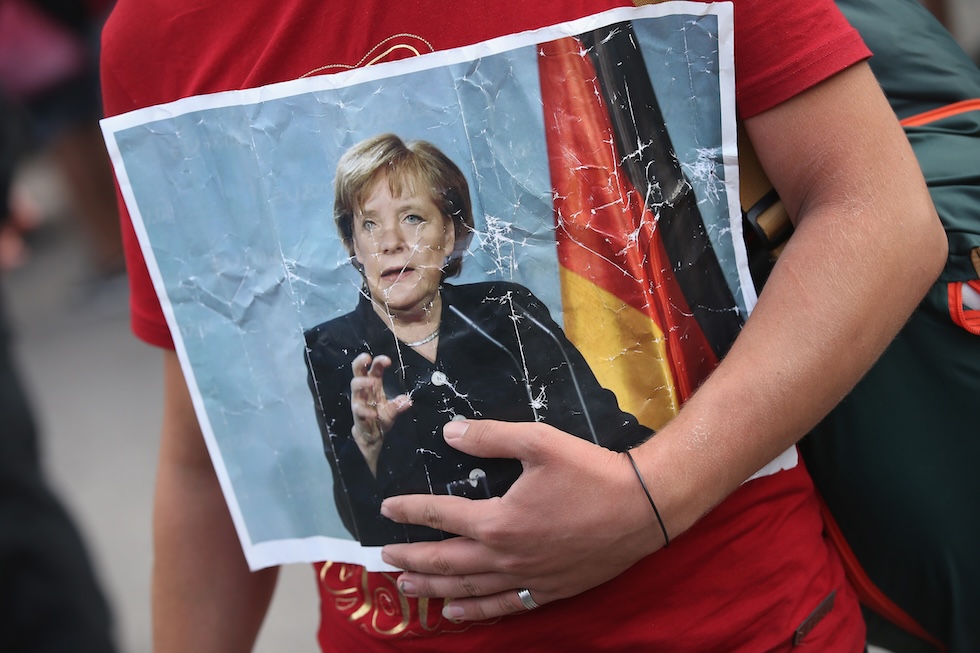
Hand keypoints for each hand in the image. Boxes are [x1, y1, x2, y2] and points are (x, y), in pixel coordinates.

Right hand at [350, 353, 411, 473]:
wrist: (371, 438)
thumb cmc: (380, 418)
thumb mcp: (392, 410)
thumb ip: (398, 404)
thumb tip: (408, 400)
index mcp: (374, 385)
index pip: (374, 369)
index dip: (378, 362)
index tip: (387, 360)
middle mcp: (364, 391)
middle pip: (357, 372)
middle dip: (359, 363)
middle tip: (366, 357)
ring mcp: (359, 402)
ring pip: (354, 387)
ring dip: (362, 382)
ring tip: (372, 381)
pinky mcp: (357, 415)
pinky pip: (359, 410)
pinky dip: (366, 411)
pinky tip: (373, 413)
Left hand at [379, 419, 667, 620]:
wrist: (643, 508)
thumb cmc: (591, 472)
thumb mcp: (539, 441)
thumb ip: (490, 437)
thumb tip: (449, 433)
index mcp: (499, 520)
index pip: (440, 515)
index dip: (410, 511)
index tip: (386, 509)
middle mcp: (506, 556)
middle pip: (446, 561)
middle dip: (411, 559)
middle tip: (384, 558)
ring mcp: (528, 578)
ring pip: (469, 589)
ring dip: (433, 588)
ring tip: (406, 588)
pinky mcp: (550, 590)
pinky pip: (504, 605)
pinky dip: (476, 610)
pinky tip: (458, 612)